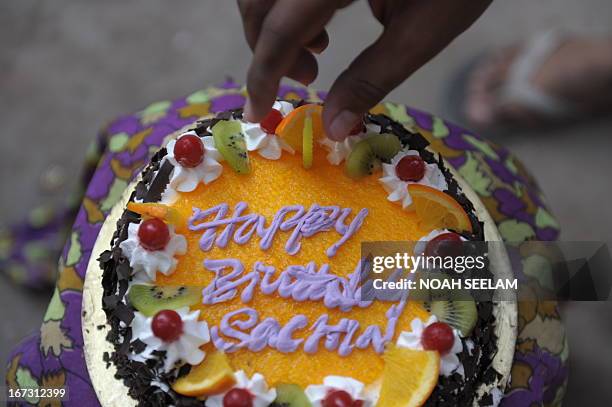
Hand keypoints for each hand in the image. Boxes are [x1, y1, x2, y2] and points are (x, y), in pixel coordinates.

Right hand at [238, 0, 490, 139]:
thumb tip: (332, 127)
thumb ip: (372, 78)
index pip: (280, 28)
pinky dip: (288, 7)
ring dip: (273, 27)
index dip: (263, 76)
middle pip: (257, 4)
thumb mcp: (423, 30)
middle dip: (267, 50)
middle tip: (306, 78)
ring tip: (316, 51)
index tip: (257, 114)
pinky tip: (321, 22)